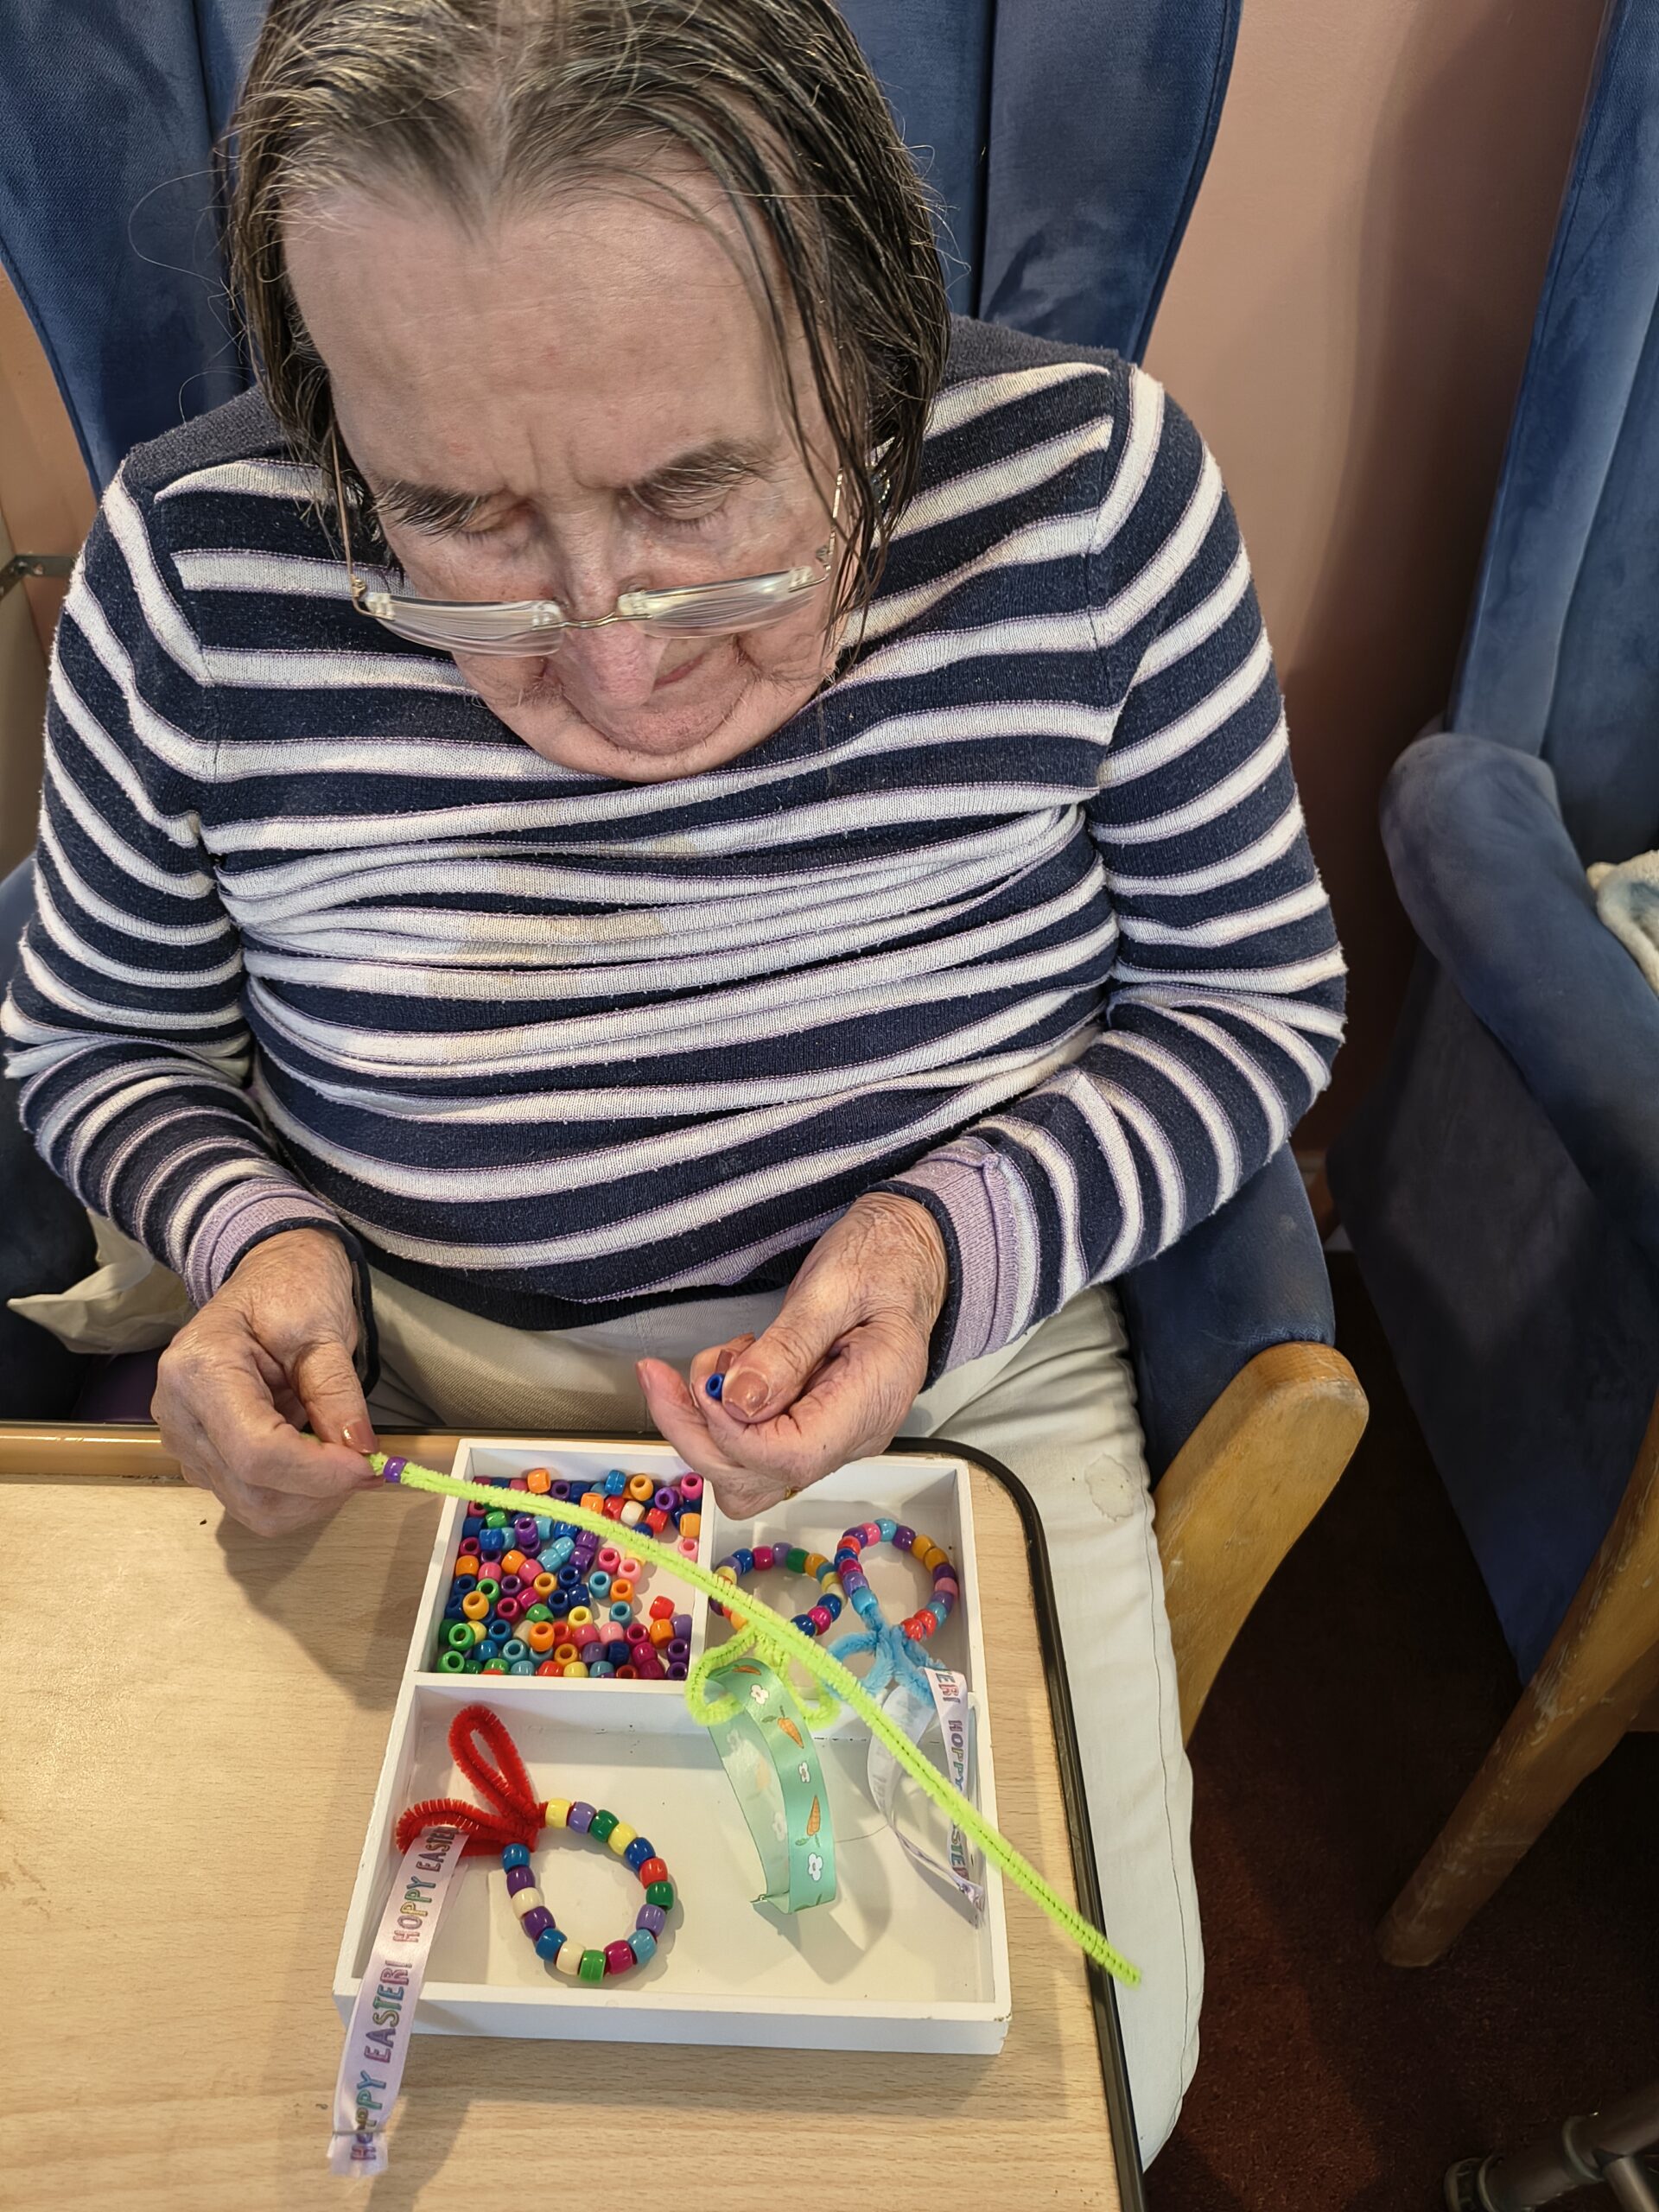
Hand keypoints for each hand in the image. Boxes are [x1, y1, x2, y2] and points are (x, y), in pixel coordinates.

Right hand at [151, 1226, 377, 1535]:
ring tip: (344, 1458)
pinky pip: (251, 1500)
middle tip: (368, 1464)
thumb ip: (336, 1392)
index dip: (318, 1472)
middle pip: (252, 1489)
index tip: (370, 1465)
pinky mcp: (201, 1461)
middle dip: (319, 1491)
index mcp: (199, 1369)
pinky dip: (295, 1496)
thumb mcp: (322, 1330)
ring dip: (310, 1499)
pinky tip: (319, 1462)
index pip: (257, 1451)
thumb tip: (361, 1450)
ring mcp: (184, 1443)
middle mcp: (178, 1414)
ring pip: (252, 1507)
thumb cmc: (292, 1291)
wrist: (268, 1278)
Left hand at [636, 1192, 947, 1517]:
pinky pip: (754, 1449)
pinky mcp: (812, 1426)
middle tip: (664, 1373)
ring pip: (748, 1475)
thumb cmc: (881, 1260)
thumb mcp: (832, 1287)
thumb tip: (736, 1401)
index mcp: (873, 1399)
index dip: (731, 1432)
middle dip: (697, 1432)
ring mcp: (833, 1436)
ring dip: (705, 1428)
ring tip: (710, 1364)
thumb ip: (788, 1347)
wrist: (908, 1255)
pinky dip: (721, 1419)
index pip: (790, 1457)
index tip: (705, 1382)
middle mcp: (855, 1435)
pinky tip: (728, 1370)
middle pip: (757, 1478)